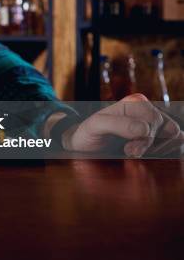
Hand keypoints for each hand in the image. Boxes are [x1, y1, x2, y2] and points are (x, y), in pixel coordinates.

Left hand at [61, 94, 183, 156]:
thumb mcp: (95, 126)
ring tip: (137, 154)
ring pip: (176, 136)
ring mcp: (155, 124)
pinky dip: (168, 152)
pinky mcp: (159, 137)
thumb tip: (144, 129)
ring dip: (160, 149)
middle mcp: (147, 110)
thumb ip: (118, 124)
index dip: (145, 137)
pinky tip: (149, 156)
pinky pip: (177, 143)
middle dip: (149, 145)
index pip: (154, 119)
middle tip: (129, 153)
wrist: (85, 145)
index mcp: (134, 102)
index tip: (128, 150)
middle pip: (167, 128)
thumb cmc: (89, 133)